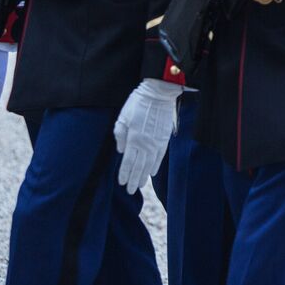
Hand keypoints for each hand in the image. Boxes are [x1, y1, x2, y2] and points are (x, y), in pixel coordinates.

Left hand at [113, 79, 181, 193]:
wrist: (159, 94)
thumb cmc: (137, 103)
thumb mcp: (122, 117)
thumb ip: (120, 135)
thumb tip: (120, 151)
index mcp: (133, 139)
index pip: (128, 162)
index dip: (124, 174)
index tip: (122, 183)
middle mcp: (145, 144)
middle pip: (139, 167)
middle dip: (134, 180)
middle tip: (130, 191)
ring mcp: (157, 142)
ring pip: (150, 164)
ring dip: (144, 176)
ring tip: (140, 185)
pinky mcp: (165, 138)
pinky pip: (160, 156)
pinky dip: (156, 165)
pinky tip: (152, 172)